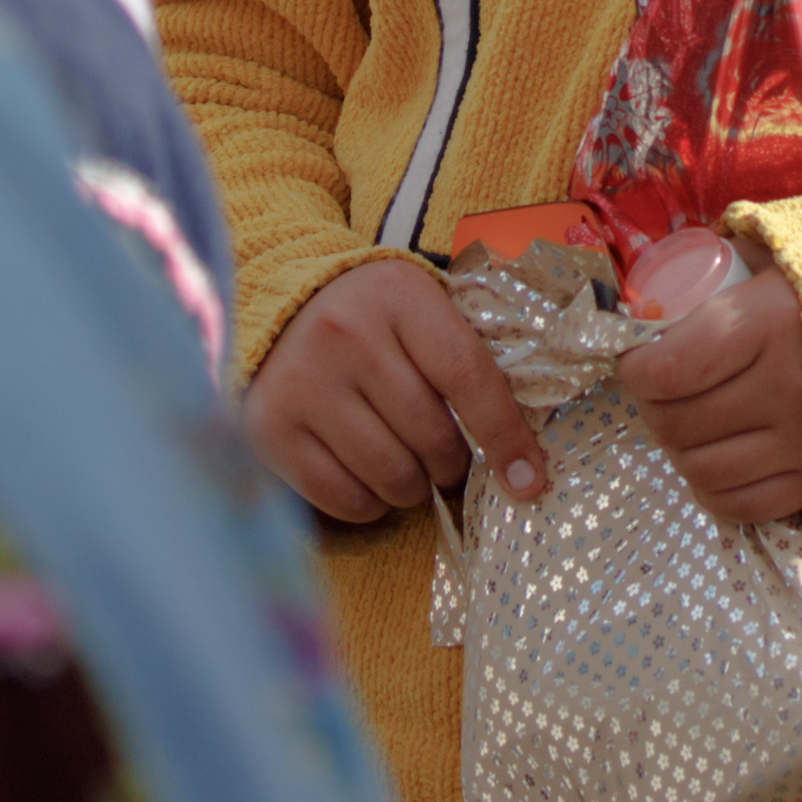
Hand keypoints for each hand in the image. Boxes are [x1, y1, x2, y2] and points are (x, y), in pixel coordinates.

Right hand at [246, 254, 544, 527]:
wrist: (279, 306)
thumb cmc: (373, 317)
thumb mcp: (421, 309)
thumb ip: (468, 358)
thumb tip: (524, 451)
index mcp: (399, 297)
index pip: (468, 376)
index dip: (505, 436)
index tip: (530, 481)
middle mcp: (347, 336)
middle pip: (432, 436)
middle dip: (453, 465)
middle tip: (449, 462)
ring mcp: (305, 385)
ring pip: (392, 476)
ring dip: (414, 488)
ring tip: (409, 467)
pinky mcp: (271, 430)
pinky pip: (344, 499)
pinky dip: (370, 504)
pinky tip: (369, 477)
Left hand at [624, 226, 801, 527]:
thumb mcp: (792, 253)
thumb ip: (732, 259)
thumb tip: (668, 284)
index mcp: (771, 322)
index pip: (671, 366)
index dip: (636, 369)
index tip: (636, 358)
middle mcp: (786, 389)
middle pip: (678, 422)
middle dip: (652, 408)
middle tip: (658, 391)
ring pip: (701, 470)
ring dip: (679, 450)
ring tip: (687, 425)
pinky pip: (742, 505)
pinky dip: (713, 490)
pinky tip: (715, 463)